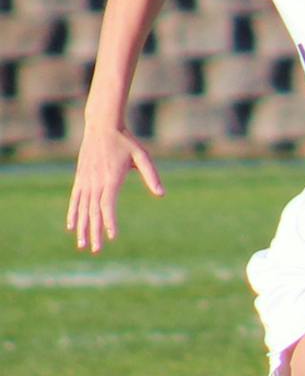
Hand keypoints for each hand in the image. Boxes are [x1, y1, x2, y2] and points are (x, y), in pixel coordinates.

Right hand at [66, 124, 163, 253]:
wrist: (102, 126)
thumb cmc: (126, 141)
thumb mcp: (143, 156)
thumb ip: (152, 176)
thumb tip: (161, 194)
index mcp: (111, 178)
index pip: (108, 205)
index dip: (109, 221)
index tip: (111, 236)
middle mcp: (95, 181)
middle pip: (94, 211)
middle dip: (94, 231)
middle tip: (95, 250)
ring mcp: (86, 180)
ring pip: (83, 208)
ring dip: (82, 227)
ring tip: (82, 244)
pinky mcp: (81, 178)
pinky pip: (75, 199)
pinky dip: (73, 213)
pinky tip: (71, 226)